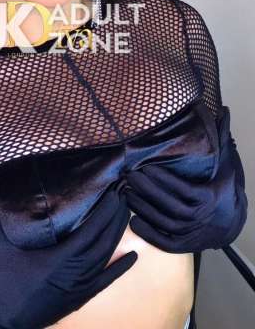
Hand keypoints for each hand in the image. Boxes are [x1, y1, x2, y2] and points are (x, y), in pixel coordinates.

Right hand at [0, 182, 136, 327]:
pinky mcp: (76, 300)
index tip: (116, 195)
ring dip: (117, 237)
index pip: (90, 233)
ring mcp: (76, 290)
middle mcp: (72, 276)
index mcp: (57, 262)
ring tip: (127, 216)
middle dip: (116, 219)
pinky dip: (118, 269)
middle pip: (103, 243)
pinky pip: (103, 282)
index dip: (105, 214)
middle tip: (127, 197)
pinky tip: (132, 259)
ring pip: (105, 260)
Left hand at [125, 106, 247, 252]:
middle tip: (129, 176)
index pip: (183, 189)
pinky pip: (164, 242)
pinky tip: (133, 222)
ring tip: (126, 193)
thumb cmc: (222, 189)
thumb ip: (221, 140)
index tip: (147, 167)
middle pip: (169, 205)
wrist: (230, 224)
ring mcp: (190, 233)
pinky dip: (149, 234)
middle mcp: (199, 218)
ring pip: (164, 222)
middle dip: (147, 190)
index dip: (164, 179)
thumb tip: (223, 112)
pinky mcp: (183, 245)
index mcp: (207, 197)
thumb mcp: (225, 165)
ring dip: (143, 209)